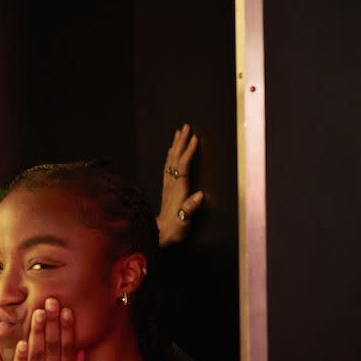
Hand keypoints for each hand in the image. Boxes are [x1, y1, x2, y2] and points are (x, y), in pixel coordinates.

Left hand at [0, 297, 84, 360]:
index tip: (66, 311)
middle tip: (51, 301)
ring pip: (37, 356)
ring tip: (38, 313)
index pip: (69, 352)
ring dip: (38, 333)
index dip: (67, 330)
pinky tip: (21, 341)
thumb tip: (82, 356)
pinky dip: (19, 357)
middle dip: (52, 324)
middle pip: (54, 349)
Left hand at [158, 123, 203, 246]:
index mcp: (178, 189)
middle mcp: (171, 184)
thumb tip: (199, 196)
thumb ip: (190, 208)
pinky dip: (171, 155)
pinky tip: (171, 150)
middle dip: (181, 141)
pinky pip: (168, 166)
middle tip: (185, 126)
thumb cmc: (175, 229)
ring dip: (175, 145)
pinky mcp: (167, 187)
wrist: (161, 234)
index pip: (183, 165)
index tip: (194, 138)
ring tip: (178, 132)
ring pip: (170, 160)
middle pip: (175, 158)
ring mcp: (168, 184)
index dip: (188, 152)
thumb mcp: (184, 221)